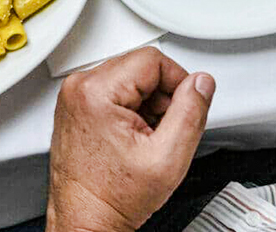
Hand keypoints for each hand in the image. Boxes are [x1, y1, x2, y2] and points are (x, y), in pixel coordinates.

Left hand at [46, 47, 213, 231]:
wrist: (86, 218)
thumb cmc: (114, 196)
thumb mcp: (168, 157)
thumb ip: (191, 112)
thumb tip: (201, 83)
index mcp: (96, 91)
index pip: (153, 59)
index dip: (179, 83)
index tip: (184, 107)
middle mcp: (79, 87)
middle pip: (140, 67)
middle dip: (162, 96)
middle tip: (164, 132)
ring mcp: (74, 96)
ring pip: (129, 79)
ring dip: (147, 104)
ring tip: (146, 139)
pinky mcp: (75, 105)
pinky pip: (114, 92)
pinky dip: (131, 110)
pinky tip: (132, 139)